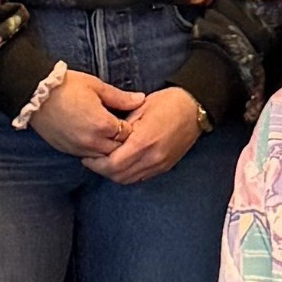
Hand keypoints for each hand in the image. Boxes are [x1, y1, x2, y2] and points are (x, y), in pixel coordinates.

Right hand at [29, 71, 141, 158]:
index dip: (131, 126)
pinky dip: (94, 151)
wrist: (35, 93)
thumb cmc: (66, 86)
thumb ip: (120, 97)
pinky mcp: (67, 150)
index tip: (130, 118)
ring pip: (103, 158)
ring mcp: (79, 148)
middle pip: (118, 150)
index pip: (128, 134)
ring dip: (109, 148)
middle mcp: (92, 141)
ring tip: (108, 134)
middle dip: (122, 141)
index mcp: (103, 124)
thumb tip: (140, 99)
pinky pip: (88, 157)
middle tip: (122, 128)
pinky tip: (94, 138)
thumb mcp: (96, 86)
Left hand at [91, 86, 207, 184]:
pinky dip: (128, 173)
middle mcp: (152, 157)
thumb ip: (122, 125)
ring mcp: (159, 164)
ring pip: (129, 179)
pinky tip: (122, 162)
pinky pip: (141, 177)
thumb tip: (104, 136)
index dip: (95, 163)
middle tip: (92, 159)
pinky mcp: (165, 166)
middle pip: (118, 176)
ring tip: (105, 161)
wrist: (195, 107)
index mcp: (143, 141)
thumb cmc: (168, 102)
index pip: (112, 164)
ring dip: (114, 173)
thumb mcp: (140, 107)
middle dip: (102, 170)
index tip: (86, 156)